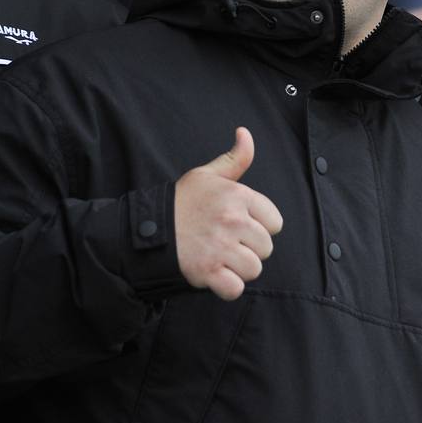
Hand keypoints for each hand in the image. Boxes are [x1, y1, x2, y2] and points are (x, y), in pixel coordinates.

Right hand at [174, 127, 283, 300]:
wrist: (145, 229)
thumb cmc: (181, 202)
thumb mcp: (207, 175)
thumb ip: (234, 159)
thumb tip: (245, 133)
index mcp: (238, 196)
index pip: (275, 222)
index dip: (259, 227)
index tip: (239, 226)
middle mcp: (233, 221)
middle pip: (266, 248)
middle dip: (250, 249)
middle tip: (226, 244)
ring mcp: (221, 247)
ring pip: (254, 269)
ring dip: (239, 270)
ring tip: (220, 259)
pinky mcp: (207, 272)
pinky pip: (235, 289)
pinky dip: (227, 288)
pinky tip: (216, 277)